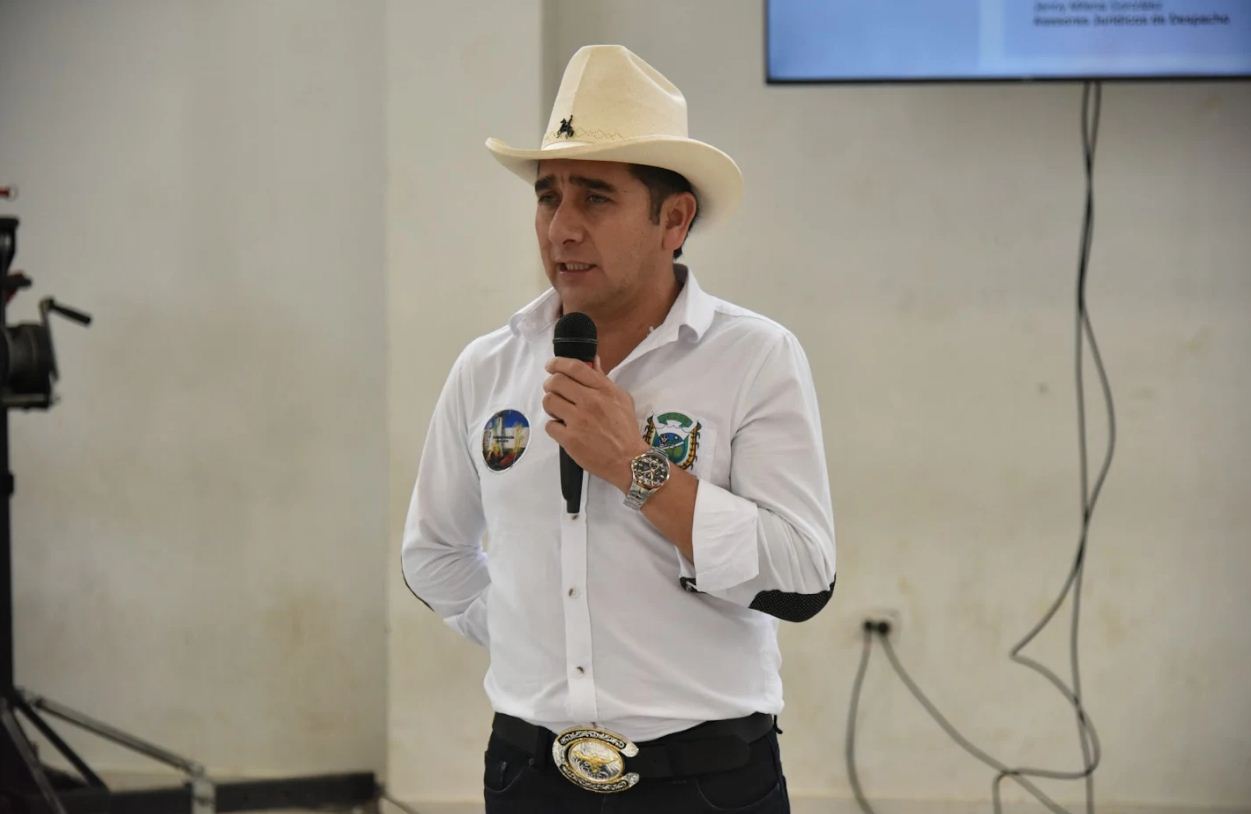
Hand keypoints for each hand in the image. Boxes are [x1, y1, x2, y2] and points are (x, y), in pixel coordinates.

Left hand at [542, 356, 649, 492]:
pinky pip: (550, 425)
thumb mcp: (622, 399)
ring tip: (559, 411)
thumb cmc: (625, 430)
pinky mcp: (570, 439)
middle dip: (550, 384)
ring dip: (551, 405)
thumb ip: (604, 380)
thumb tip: (592, 361)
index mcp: (603, 390)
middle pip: (556, 382)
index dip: (557, 363)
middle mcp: (590, 402)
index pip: (575, 367)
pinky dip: (554, 427)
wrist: (629, 460)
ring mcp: (578, 421)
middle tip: (553, 391)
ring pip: (549, 401)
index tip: (551, 366)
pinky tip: (564, 430)